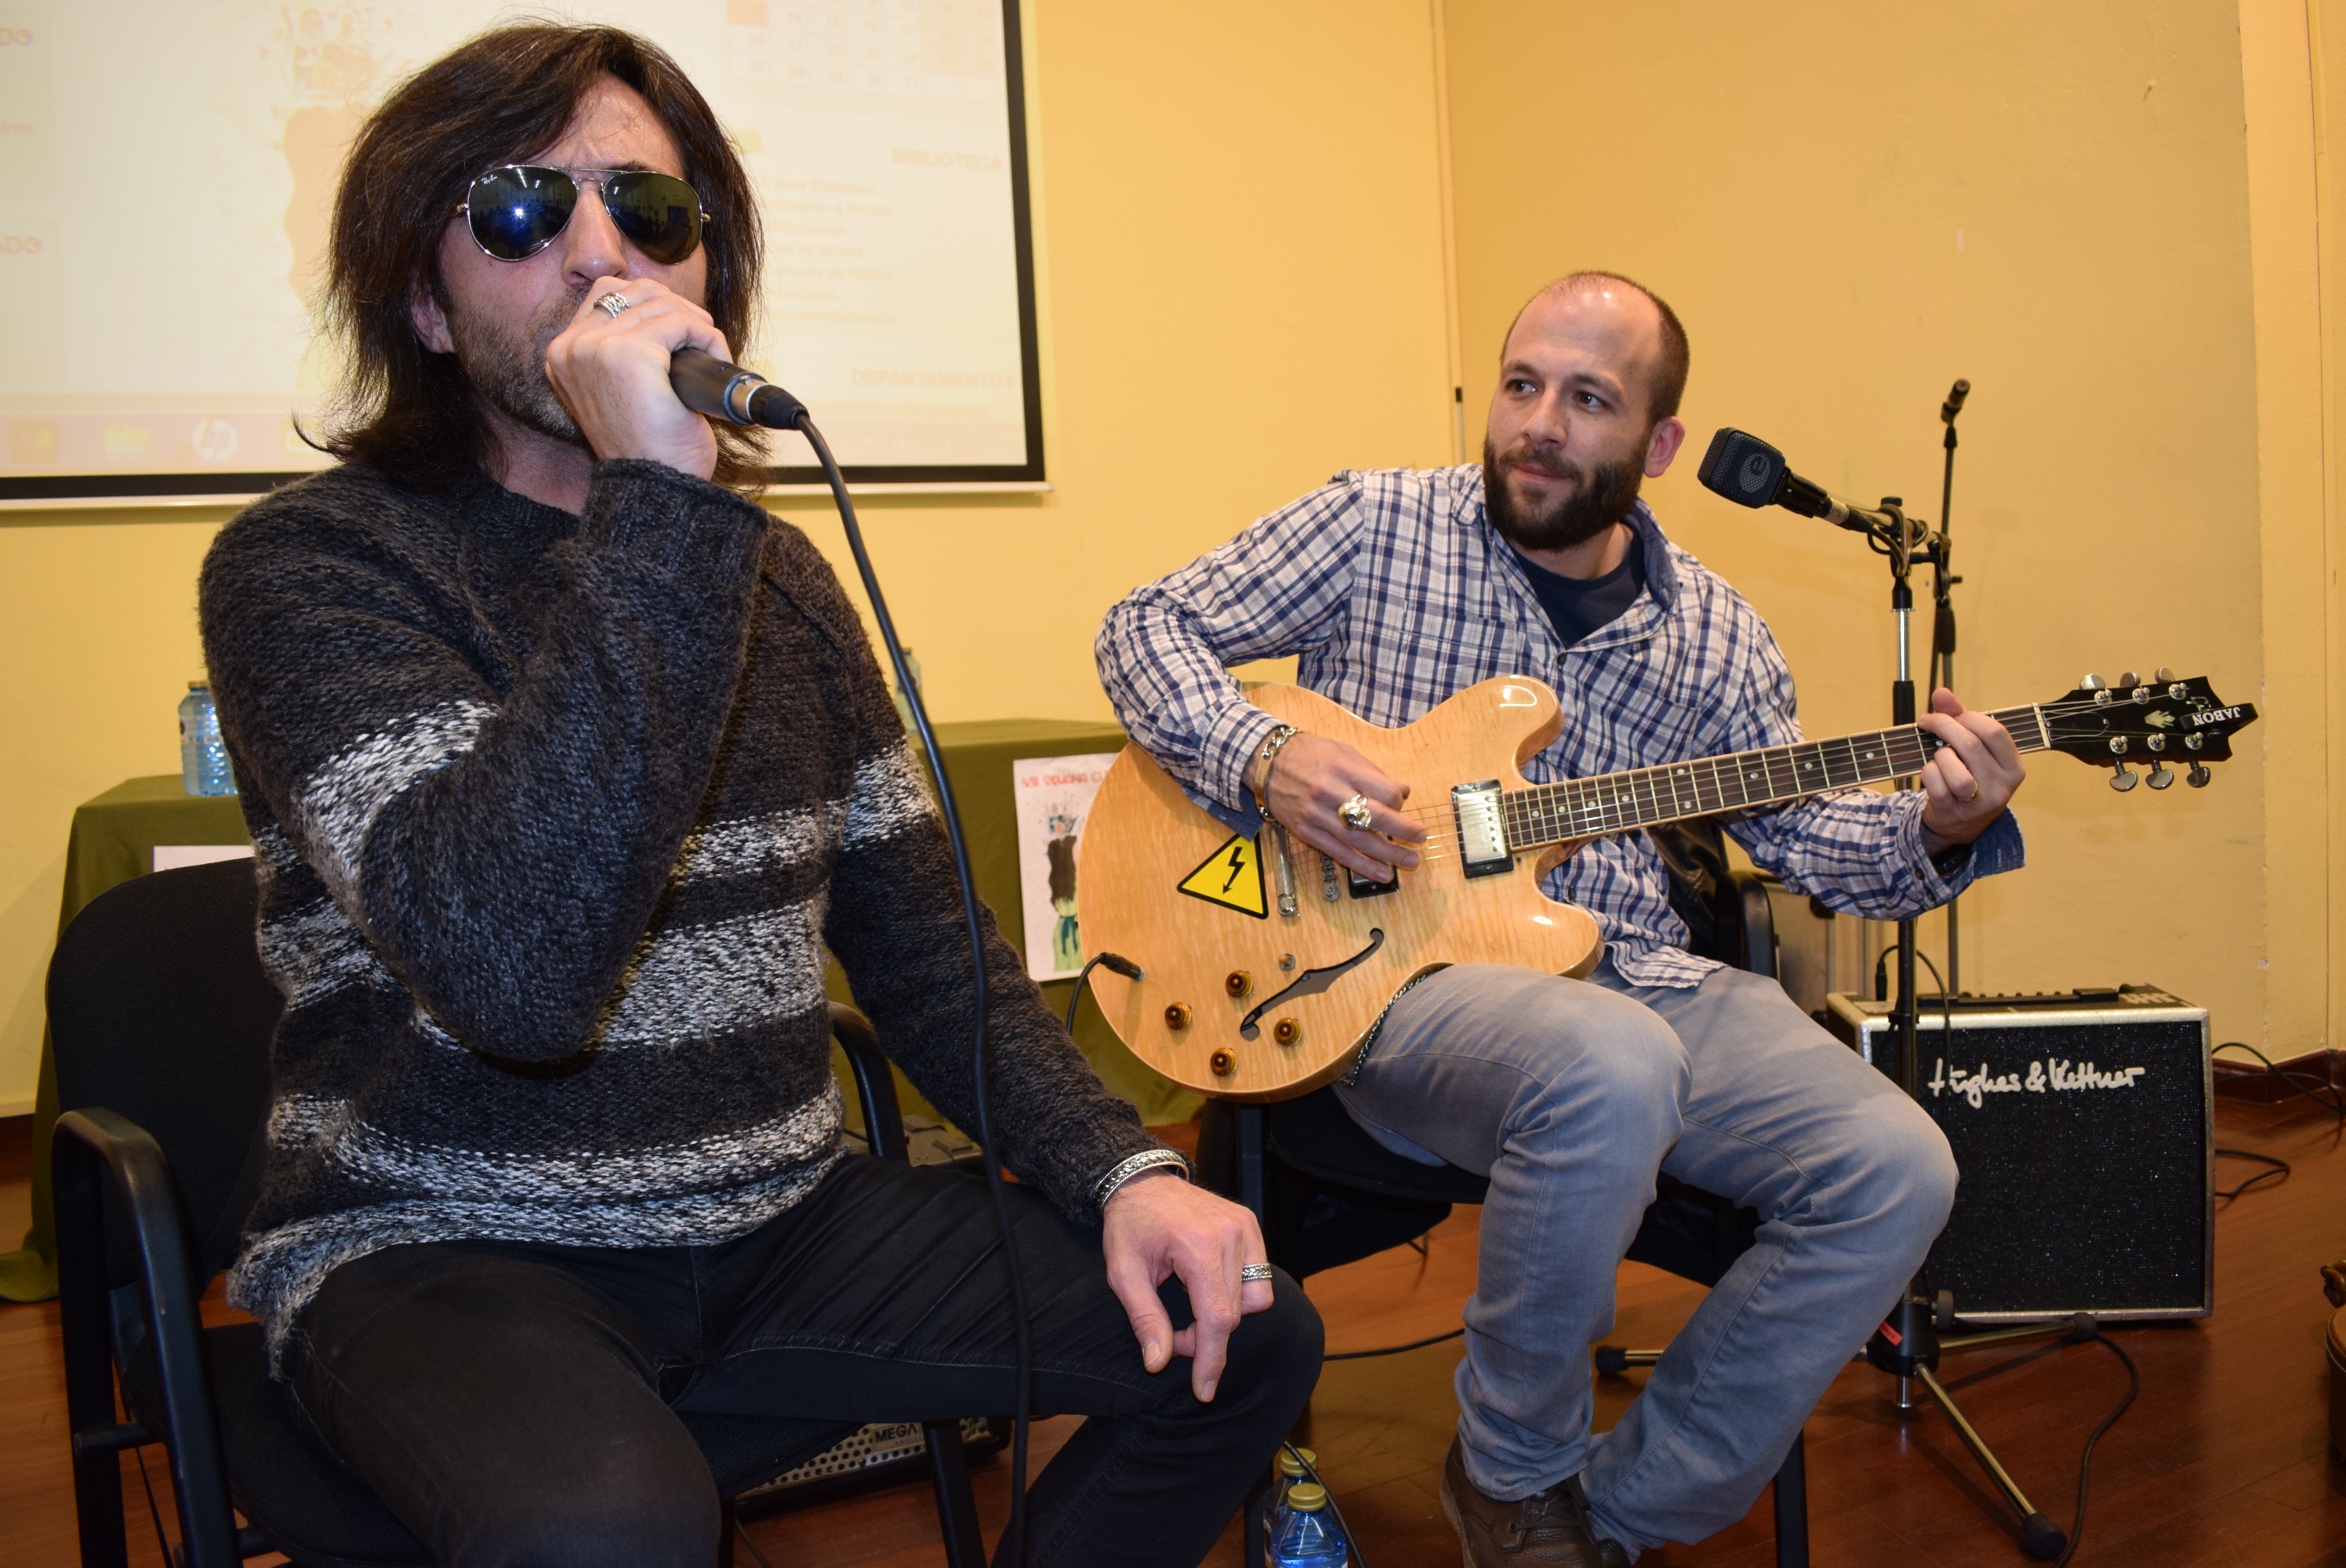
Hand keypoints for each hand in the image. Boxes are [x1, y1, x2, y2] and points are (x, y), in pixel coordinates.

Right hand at [544, 276, 727, 479]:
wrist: (659, 487)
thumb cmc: (650, 448)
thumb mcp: (625, 389)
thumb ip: (624, 347)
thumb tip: (665, 305)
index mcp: (563, 354)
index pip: (607, 291)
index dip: (654, 303)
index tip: (680, 332)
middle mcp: (571, 348)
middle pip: (636, 290)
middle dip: (678, 309)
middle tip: (702, 342)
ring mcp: (595, 348)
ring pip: (663, 304)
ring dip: (699, 326)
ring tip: (712, 358)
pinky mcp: (628, 354)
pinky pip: (681, 322)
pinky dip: (708, 337)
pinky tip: (716, 361)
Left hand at [1101, 1170, 1274, 1400]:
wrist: (1140, 1180)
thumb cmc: (1129, 1226)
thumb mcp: (1123, 1274)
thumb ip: (1144, 1319)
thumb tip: (1158, 1362)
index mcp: (1198, 1246)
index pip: (1217, 1318)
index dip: (1211, 1360)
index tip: (1204, 1390)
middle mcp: (1230, 1235)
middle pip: (1234, 1314)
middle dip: (1205, 1338)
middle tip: (1172, 1334)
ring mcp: (1244, 1228)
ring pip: (1255, 1300)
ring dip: (1224, 1316)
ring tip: (1191, 1307)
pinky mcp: (1250, 1225)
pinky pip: (1258, 1277)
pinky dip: (1237, 1293)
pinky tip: (1207, 1287)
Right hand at [1255, 733, 1428, 881]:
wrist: (1267, 762)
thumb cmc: (1309, 754)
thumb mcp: (1344, 751)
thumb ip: (1373, 773)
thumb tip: (1403, 791)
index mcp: (1343, 769)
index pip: (1384, 792)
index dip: (1399, 801)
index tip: (1400, 805)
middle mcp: (1331, 793)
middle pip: (1375, 818)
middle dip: (1403, 831)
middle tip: (1421, 838)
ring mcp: (1317, 815)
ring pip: (1359, 841)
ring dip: (1388, 854)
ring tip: (1409, 862)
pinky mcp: (1307, 832)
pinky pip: (1338, 853)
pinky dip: (1362, 865)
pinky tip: (1381, 873)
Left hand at [1916, 687, 2024, 850]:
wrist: (1959, 824)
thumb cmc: (1968, 776)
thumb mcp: (1972, 749)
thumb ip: (1959, 718)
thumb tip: (1941, 692)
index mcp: (2014, 768)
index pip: (1995, 732)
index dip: (1968, 717)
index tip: (1950, 714)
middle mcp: (2002, 787)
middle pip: (1971, 745)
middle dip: (1944, 726)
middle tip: (1928, 722)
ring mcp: (1978, 803)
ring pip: (1954, 767)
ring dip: (1939, 755)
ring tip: (1938, 756)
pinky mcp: (1954, 812)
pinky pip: (1935, 783)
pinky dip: (1928, 772)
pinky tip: (1931, 773)